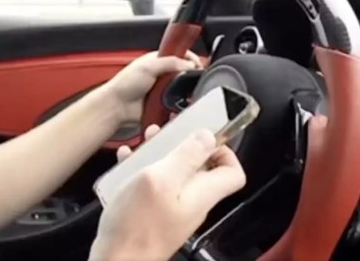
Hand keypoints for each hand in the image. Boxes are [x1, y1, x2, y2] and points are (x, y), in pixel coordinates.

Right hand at [89, 129, 245, 260]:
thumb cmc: (136, 226)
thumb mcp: (160, 180)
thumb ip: (186, 157)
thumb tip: (208, 136)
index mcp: (201, 194)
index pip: (232, 172)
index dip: (223, 149)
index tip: (203, 135)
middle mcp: (191, 203)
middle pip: (200, 168)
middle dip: (183, 146)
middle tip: (166, 134)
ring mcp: (172, 210)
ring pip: (175, 175)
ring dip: (161, 156)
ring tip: (144, 144)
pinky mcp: (153, 216)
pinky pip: (155, 187)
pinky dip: (143, 170)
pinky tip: (128, 163)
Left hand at [104, 51, 202, 124]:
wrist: (118, 106)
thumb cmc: (125, 84)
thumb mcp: (149, 66)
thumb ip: (170, 62)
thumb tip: (189, 64)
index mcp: (158, 59)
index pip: (181, 55)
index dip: (191, 58)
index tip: (198, 64)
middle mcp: (162, 73)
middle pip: (185, 72)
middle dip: (190, 75)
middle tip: (195, 78)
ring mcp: (163, 88)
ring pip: (183, 88)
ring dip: (185, 90)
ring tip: (187, 91)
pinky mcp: (164, 102)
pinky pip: (178, 102)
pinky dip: (180, 102)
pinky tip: (180, 102)